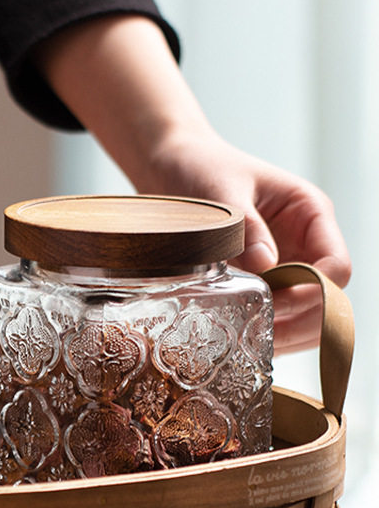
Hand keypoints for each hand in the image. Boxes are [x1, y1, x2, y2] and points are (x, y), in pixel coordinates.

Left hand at [141, 130, 351, 353]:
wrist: (173, 165)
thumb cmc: (201, 167)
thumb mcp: (221, 191)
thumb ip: (246, 227)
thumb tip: (266, 266)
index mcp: (309, 214)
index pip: (335, 266)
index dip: (311, 293)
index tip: (273, 304)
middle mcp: (304, 242)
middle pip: (327, 299)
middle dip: (300, 322)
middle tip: (261, 337)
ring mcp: (284, 262)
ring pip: (305, 313)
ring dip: (285, 333)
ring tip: (248, 342)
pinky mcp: (259, 278)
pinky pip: (275, 313)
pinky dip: (265, 329)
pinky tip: (240, 337)